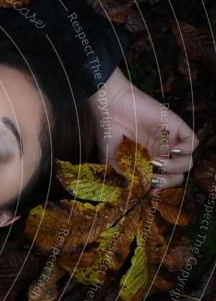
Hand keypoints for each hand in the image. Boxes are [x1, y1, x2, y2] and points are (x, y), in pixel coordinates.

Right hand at [90, 67, 198, 188]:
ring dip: (175, 167)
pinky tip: (172, 150)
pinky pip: (193, 143)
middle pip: (178, 176)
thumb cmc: (107, 133)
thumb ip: (126, 177)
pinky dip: (186, 150)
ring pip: (187, 162)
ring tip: (157, 162)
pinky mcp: (175, 128)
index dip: (160, 190)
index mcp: (146, 163)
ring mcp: (169, 141)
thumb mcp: (111, 162)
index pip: (163, 182)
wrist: (109, 108)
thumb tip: (141, 191)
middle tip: (153, 177)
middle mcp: (160, 153)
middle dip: (167, 181)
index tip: (150, 191)